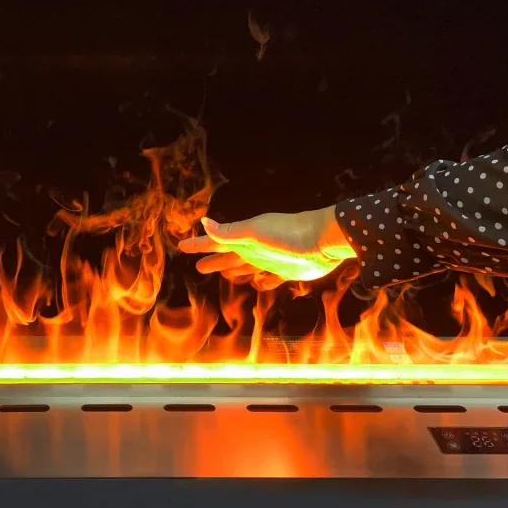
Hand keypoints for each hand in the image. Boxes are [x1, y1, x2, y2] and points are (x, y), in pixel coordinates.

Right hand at [178, 205, 355, 284]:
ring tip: (223, 273)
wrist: (324, 241)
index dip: (200, 244)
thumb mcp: (254, 233)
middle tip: (198, 266)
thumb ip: (229, 232)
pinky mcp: (287, 271)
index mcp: (245, 238)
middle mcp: (256, 248)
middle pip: (229, 256)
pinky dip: (262, 281)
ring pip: (246, 266)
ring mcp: (271, 260)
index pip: (216, 242)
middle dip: (213, 259)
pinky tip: (259, 284)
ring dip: (234, 270)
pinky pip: (269, 278)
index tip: (183, 246)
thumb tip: (203, 222)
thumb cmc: (288, 235)